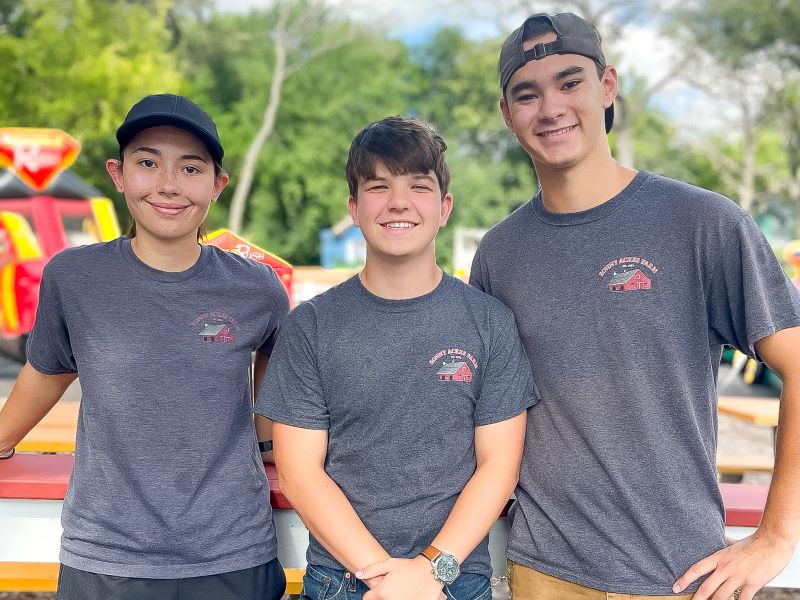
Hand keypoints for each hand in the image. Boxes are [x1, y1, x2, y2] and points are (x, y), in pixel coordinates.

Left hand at [357, 556, 444, 599]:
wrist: (430, 572)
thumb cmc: (408, 566)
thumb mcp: (389, 564)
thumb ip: (371, 570)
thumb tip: (358, 574)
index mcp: (382, 592)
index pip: (367, 599)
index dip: (371, 593)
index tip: (379, 589)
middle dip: (382, 597)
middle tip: (391, 590)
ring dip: (391, 599)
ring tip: (400, 592)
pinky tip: (407, 595)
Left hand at [673, 533, 794, 598]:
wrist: (772, 541)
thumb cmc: (754, 542)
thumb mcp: (733, 543)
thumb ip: (725, 545)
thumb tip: (720, 540)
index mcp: (719, 557)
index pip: (697, 569)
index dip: (685, 579)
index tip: (675, 587)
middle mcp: (726, 568)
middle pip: (706, 587)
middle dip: (696, 598)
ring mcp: (739, 577)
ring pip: (721, 596)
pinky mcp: (752, 584)